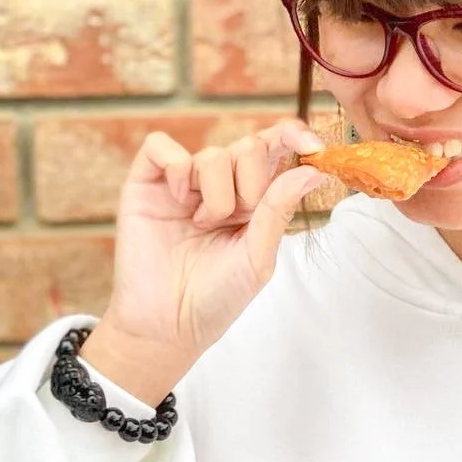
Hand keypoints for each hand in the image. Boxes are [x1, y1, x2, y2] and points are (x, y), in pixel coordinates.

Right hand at [81, 121, 325, 404]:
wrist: (167, 325)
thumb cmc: (215, 298)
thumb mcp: (258, 256)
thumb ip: (279, 210)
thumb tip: (314, 172)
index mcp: (252, 201)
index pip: (274, 151)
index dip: (293, 136)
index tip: (311, 145)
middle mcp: (219, 186)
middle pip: (248, 147)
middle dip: (252, 183)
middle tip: (236, 219)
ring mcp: (182, 183)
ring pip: (213, 153)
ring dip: (216, 193)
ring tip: (202, 226)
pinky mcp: (147, 184)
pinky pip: (161, 146)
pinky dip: (177, 166)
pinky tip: (180, 199)